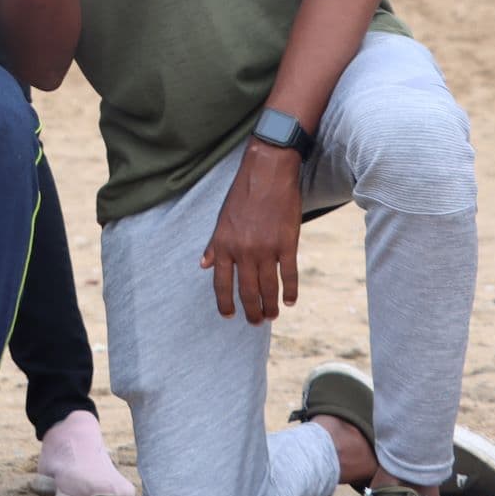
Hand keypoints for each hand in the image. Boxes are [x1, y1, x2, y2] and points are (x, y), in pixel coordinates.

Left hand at [201, 141, 305, 321]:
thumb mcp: (221, 219)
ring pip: (268, 287)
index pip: (221, 283)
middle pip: (247, 290)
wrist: (267, 174)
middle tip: (256, 322)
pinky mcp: (287, 244)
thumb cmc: (242, 195)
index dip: (225, 303)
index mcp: (224, 245)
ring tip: (271, 316)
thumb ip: (214, 245)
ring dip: (270, 305)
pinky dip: (290, 291)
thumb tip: (205, 265)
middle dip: (251, 310)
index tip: (229, 316)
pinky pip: (289, 275)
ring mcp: (266, 249)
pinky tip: (289, 301)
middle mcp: (243, 251)